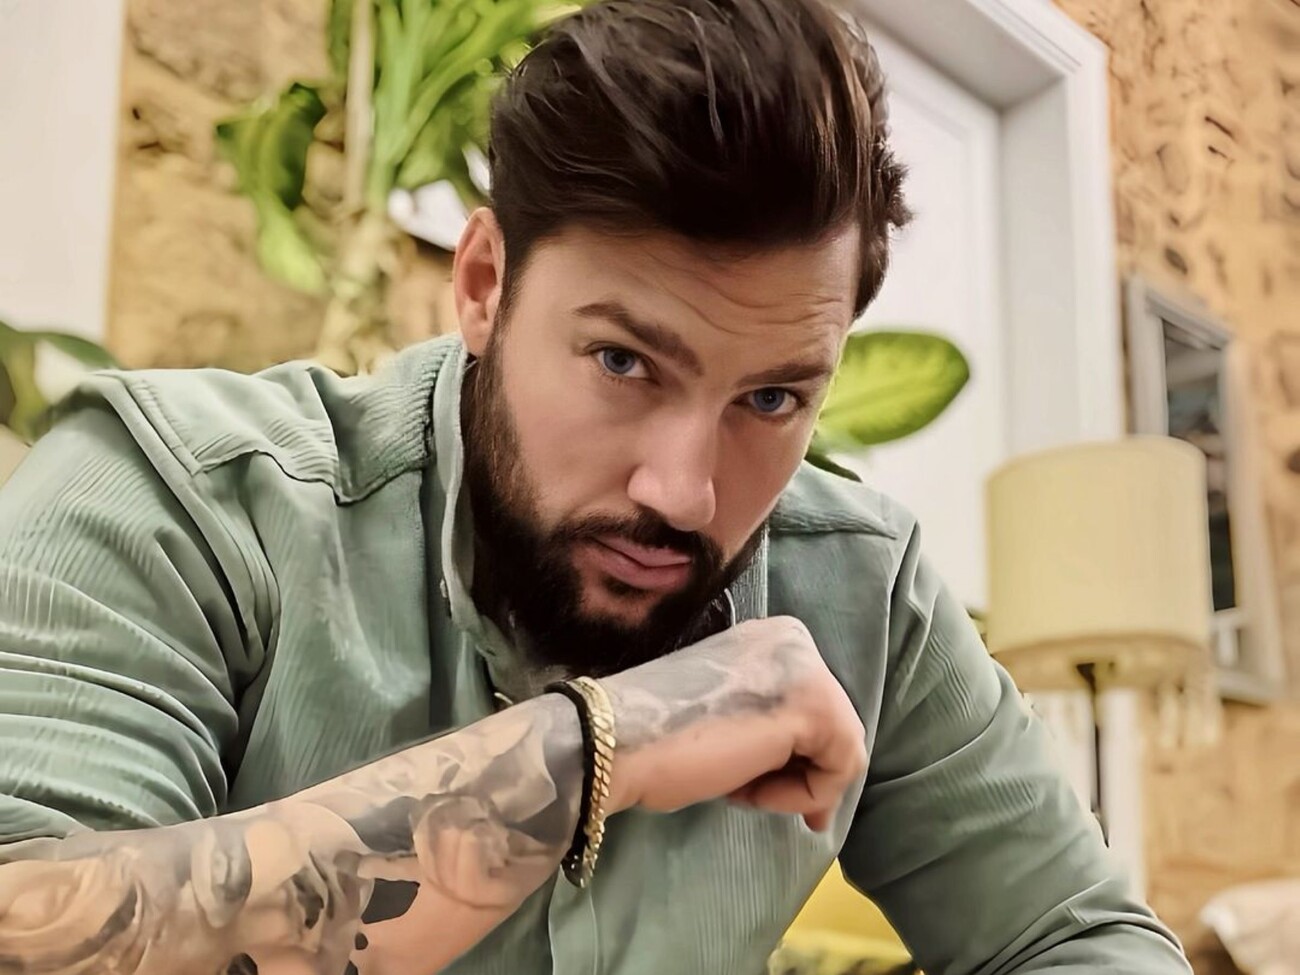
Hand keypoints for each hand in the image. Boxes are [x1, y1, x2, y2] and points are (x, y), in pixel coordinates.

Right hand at [601, 616, 865, 830]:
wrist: (620, 742)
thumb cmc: (661, 738)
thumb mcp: (731, 718)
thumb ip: (771, 725)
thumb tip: (815, 777)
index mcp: (773, 637)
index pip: (814, 706)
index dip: (797, 755)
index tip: (760, 784)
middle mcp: (796, 639)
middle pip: (835, 727)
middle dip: (803, 774)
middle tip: (754, 799)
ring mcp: (809, 667)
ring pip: (843, 751)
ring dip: (796, 787)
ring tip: (741, 790)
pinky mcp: (815, 706)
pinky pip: (839, 769)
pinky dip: (801, 796)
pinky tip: (746, 789)